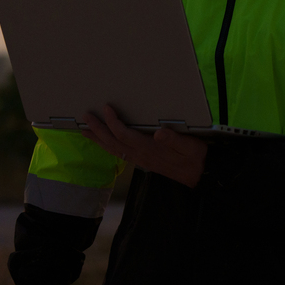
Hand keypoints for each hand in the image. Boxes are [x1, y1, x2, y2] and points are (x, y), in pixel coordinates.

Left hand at [81, 104, 207, 187]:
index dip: (113, 122)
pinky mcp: (142, 161)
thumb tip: (159, 132)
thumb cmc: (195, 157)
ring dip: (98, 139)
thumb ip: (175, 139)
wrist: (199, 175)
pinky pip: (119, 154)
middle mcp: (141, 156)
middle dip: (98, 130)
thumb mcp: (190, 146)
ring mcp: (140, 160)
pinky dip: (107, 146)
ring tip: (85, 130)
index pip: (125, 135)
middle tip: (86, 117)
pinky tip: (103, 142)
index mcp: (150, 149)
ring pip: (113, 150)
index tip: (106, 109)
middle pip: (113, 143)